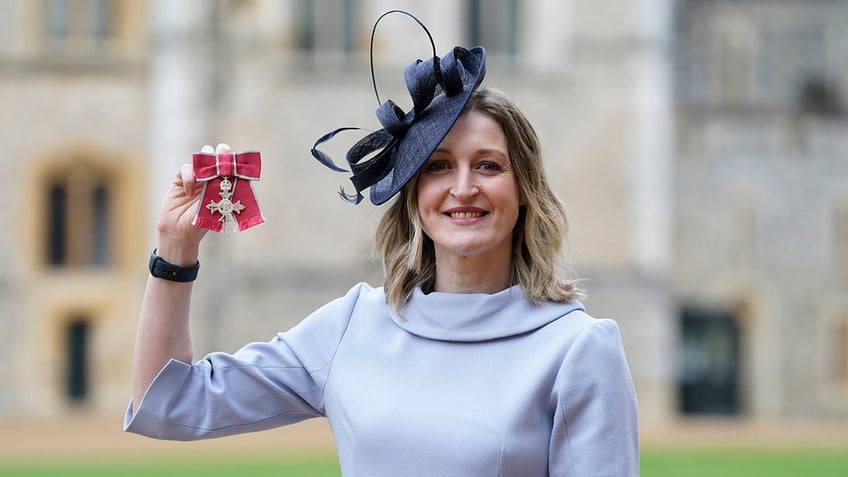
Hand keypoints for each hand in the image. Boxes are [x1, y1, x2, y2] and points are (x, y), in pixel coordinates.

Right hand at [155, 143, 230, 262]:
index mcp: (224, 186)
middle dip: (222, 153)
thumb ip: (221, 190)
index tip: (237, 160)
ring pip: (202, 159)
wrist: (180, 232)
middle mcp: (211, 180)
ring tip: (208, 166)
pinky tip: (189, 191)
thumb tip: (231, 176)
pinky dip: (188, 176)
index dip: (234, 162)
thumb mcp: (216, 206)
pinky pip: (186, 169)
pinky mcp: (181, 179)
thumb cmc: (202, 223)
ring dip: (206, 159)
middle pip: (218, 159)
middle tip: (223, 151)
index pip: (231, 168)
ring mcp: (196, 178)